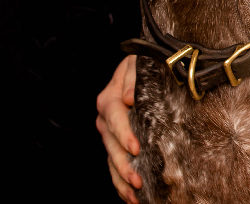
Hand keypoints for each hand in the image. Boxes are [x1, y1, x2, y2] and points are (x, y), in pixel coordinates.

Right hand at [96, 55, 141, 202]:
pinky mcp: (115, 142)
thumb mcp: (137, 62)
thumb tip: (129, 97)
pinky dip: (120, 181)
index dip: (124, 134)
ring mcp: (108, 133)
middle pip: (111, 145)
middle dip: (124, 165)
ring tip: (135, 195)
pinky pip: (114, 164)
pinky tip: (130, 196)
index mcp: (110, 98)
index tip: (135, 147)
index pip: (115, 118)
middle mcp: (105, 118)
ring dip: (121, 179)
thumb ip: (133, 77)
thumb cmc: (140, 63)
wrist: (138, 66)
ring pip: (111, 159)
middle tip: (138, 180)